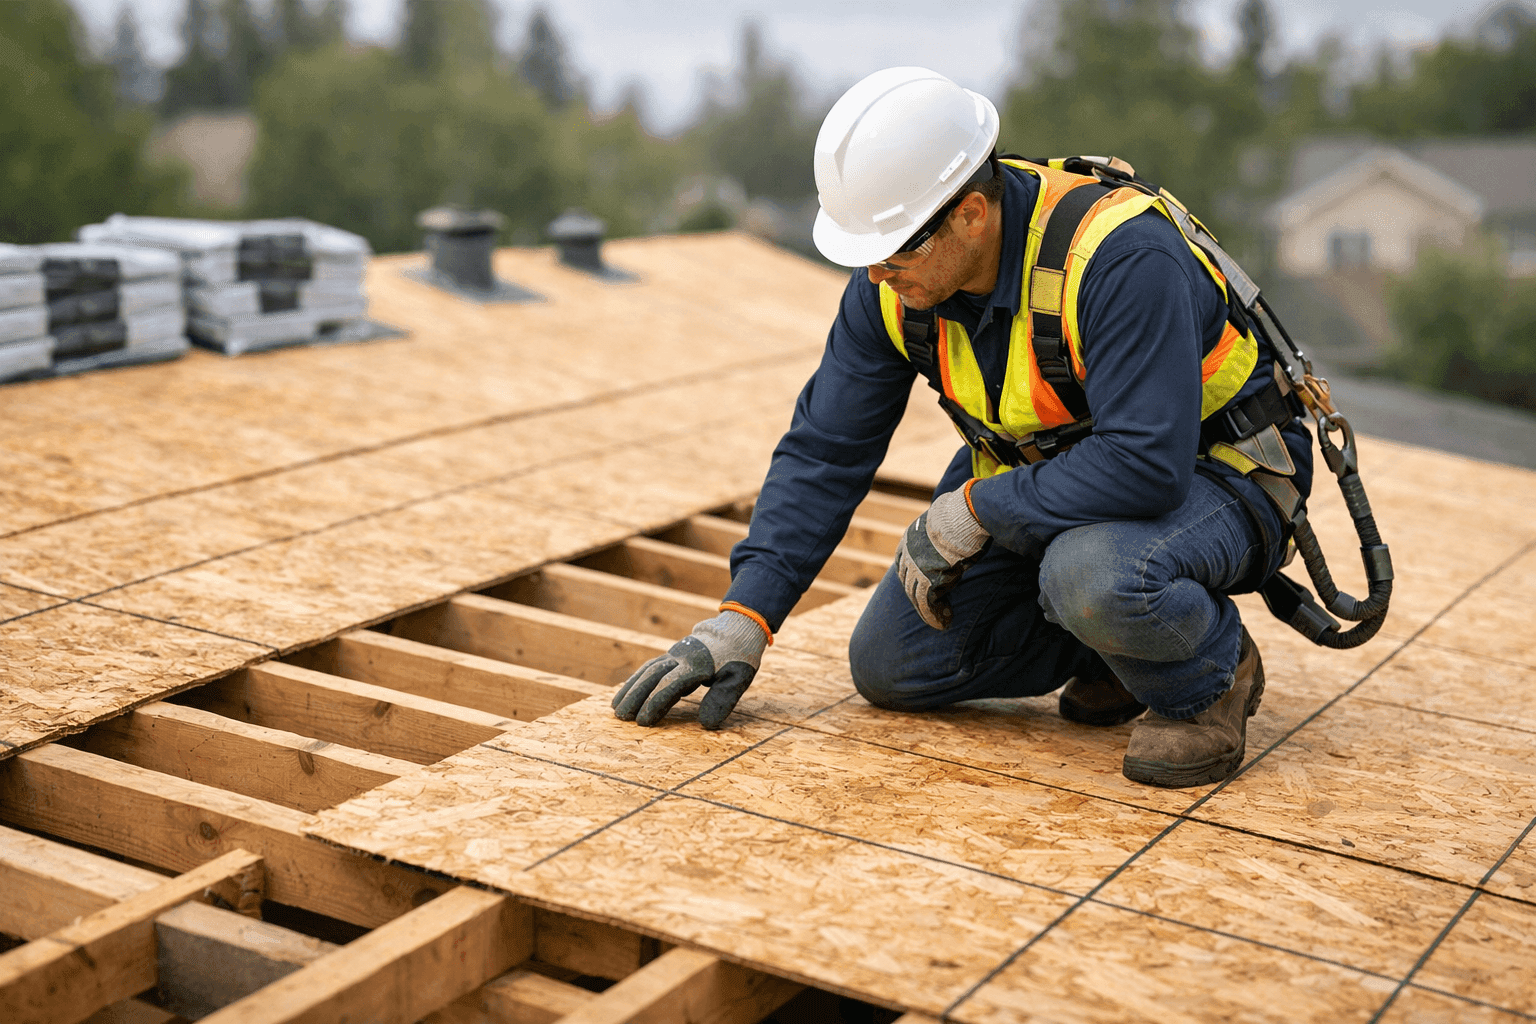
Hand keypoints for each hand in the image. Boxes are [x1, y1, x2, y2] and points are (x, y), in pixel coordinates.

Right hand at [612, 610, 768, 728]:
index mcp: (696, 664)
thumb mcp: (737, 679)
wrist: (736, 629)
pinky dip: (636, 680)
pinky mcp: (671, 654)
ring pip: (646, 670)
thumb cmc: (738, 658)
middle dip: (634, 697)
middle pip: (651, 676)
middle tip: (620, 718)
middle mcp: (680, 657)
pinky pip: (649, 667)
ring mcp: (673, 654)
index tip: (642, 722)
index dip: (654, 704)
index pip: (670, 685)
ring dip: (630, 688)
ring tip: (615, 707)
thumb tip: (707, 724)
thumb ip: (722, 700)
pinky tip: (626, 692)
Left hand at [895, 482, 990, 628]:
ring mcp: (915, 568)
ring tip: (941, 621)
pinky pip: (927, 604)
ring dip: (929, 611)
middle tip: (934, 609)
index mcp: (909, 538)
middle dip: (919, 598)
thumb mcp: (945, 520)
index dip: (914, 579)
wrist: (964, 516)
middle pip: (908, 583)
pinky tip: (944, 623)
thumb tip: (952, 519)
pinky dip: (935, 616)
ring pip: (916, 597)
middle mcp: (907, 554)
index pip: (906, 565)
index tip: (925, 588)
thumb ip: (942, 528)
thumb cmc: (963, 515)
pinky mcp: (926, 580)